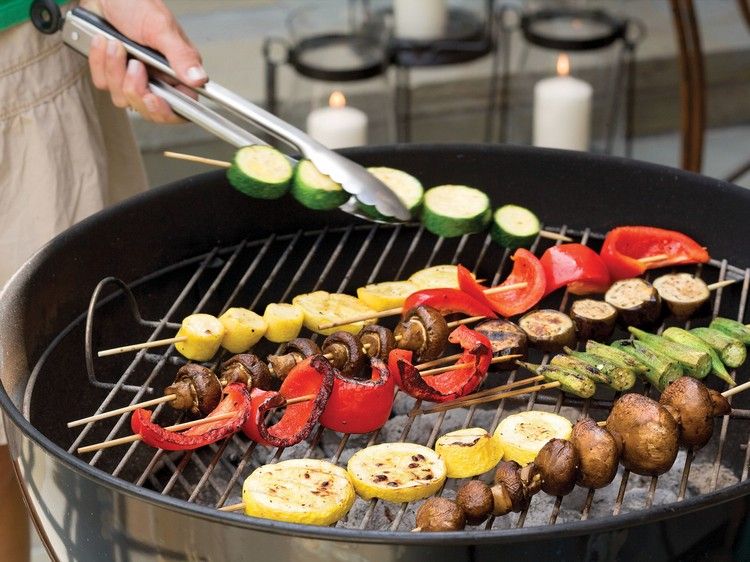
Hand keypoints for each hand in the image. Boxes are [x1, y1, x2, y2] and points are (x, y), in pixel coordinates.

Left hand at [82, 0, 205, 122]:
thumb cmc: (137, 3)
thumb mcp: (161, 28)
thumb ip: (181, 56)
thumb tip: (199, 78)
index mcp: (178, 71)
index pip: (181, 107)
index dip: (166, 111)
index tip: (153, 98)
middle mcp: (158, 79)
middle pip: (148, 109)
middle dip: (135, 88)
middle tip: (135, 65)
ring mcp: (135, 78)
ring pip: (122, 98)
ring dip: (115, 70)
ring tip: (116, 44)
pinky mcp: (113, 74)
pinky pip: (103, 84)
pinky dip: (99, 62)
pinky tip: (104, 43)